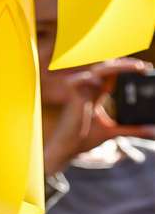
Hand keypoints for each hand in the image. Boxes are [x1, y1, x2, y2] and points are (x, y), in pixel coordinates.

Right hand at [43, 58, 154, 176]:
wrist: (67, 150)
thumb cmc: (83, 140)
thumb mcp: (113, 132)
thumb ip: (132, 129)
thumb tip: (152, 131)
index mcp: (96, 94)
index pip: (113, 74)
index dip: (127, 69)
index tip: (146, 70)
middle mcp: (88, 90)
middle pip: (107, 68)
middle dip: (125, 64)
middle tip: (143, 67)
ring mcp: (80, 93)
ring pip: (97, 70)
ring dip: (116, 66)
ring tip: (135, 67)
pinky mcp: (72, 98)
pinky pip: (78, 81)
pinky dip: (89, 79)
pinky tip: (100, 83)